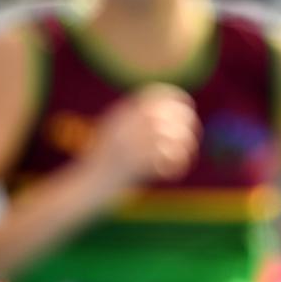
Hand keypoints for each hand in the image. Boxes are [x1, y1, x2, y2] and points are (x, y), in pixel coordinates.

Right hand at [86, 83, 201, 183]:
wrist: (86, 186)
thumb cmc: (103, 162)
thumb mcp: (114, 132)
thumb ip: (134, 119)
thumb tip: (167, 111)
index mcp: (119, 115)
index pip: (152, 95)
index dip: (174, 96)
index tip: (189, 104)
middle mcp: (123, 126)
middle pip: (164, 114)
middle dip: (185, 120)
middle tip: (194, 132)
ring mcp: (127, 144)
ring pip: (169, 135)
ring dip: (184, 145)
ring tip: (187, 155)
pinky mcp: (132, 165)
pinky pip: (164, 158)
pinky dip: (176, 164)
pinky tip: (176, 173)